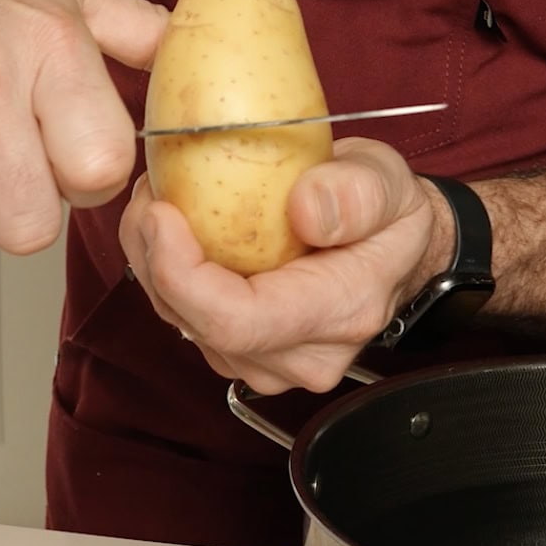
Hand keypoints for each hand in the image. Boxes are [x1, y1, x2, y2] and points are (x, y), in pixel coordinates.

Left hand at [119, 137, 444, 394]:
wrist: (396, 252)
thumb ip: (358, 192)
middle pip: (198, 325)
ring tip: (159, 202)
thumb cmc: (391, 216)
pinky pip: (190, 320)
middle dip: (154, 259)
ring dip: (155, 266)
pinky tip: (175, 231)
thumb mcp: (390, 182)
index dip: (181, 274)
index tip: (159, 212)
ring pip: (185, 325)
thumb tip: (305, 211)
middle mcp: (303, 357)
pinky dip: (169, 275)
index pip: (240, 320)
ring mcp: (272, 362)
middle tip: (148, 192)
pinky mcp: (248, 353)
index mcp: (341, 312)